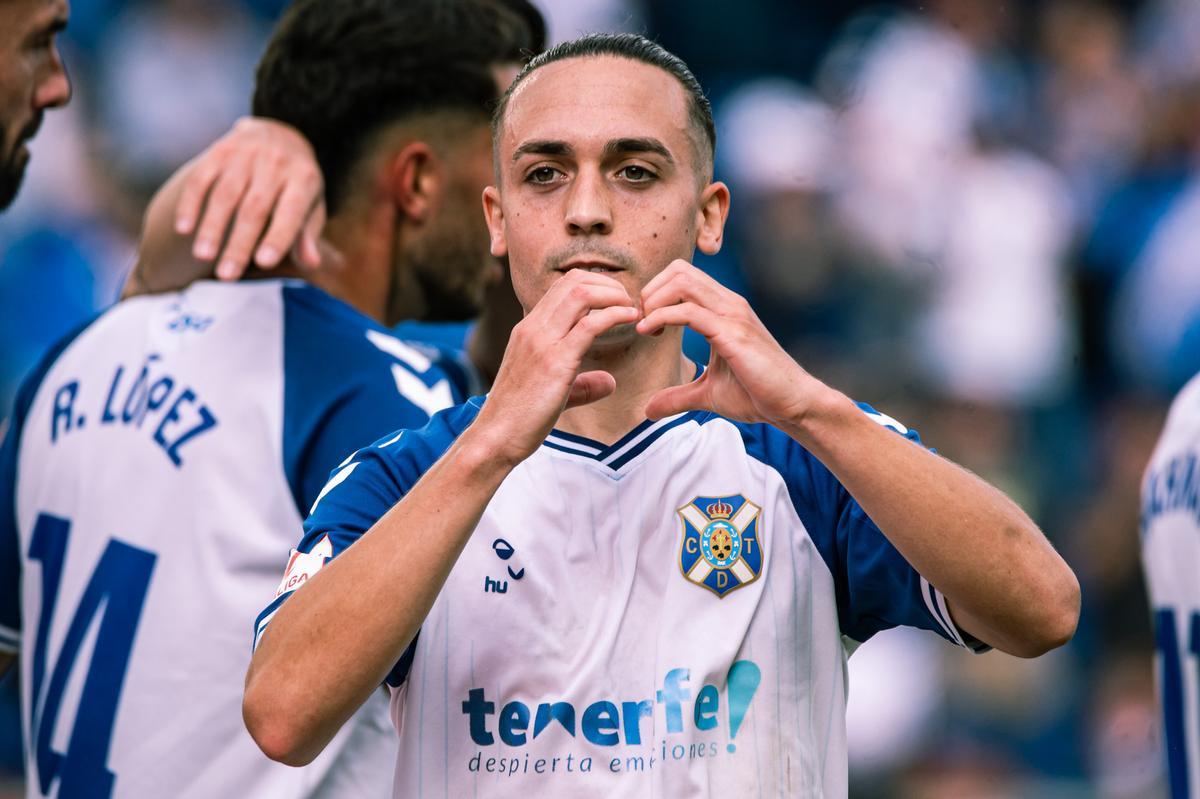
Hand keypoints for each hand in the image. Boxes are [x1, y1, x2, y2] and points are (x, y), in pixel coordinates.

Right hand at [174, 117, 325, 278]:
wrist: (279, 135)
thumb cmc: (297, 187)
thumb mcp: (312, 207)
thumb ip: (308, 235)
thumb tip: (312, 263)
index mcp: (304, 178)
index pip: (291, 212)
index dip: (277, 237)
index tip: (264, 263)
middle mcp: (275, 162)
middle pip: (254, 208)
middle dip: (239, 244)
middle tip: (226, 276)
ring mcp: (245, 154)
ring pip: (224, 195)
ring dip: (212, 227)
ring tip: (202, 257)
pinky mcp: (219, 151)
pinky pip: (201, 179)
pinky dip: (190, 204)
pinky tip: (184, 230)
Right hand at [472, 270, 639, 463]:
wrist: (495, 437)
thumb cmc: (520, 417)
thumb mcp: (553, 392)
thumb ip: (582, 384)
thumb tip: (609, 382)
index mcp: (529, 329)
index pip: (563, 286)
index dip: (595, 284)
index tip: (617, 301)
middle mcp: (532, 328)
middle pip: (574, 281)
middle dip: (609, 284)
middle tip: (629, 302)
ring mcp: (541, 342)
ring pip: (581, 294)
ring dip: (614, 295)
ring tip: (632, 308)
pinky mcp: (554, 362)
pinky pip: (589, 325)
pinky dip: (615, 315)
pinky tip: (631, 318)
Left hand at [636, 260, 819, 424]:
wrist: (792, 405)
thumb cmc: (757, 395)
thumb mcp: (707, 394)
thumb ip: (677, 396)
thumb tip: (648, 410)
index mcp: (724, 308)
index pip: (683, 275)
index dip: (656, 292)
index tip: (644, 322)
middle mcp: (729, 303)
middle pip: (679, 269)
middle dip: (650, 291)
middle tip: (640, 322)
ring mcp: (733, 315)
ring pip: (682, 282)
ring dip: (653, 300)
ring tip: (643, 327)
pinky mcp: (733, 333)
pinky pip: (690, 312)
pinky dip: (661, 317)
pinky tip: (649, 333)